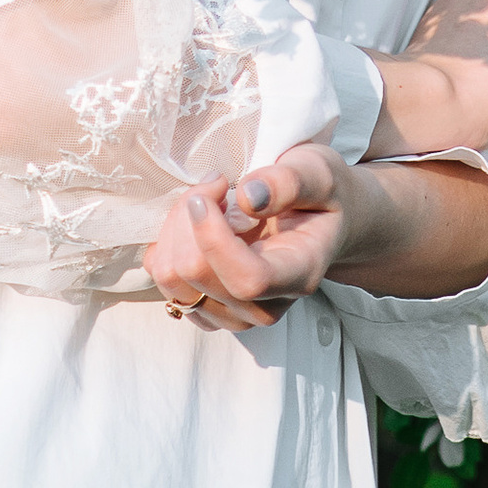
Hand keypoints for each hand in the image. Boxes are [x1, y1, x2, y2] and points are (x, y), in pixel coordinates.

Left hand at [147, 142, 346, 332]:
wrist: (321, 222)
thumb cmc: (321, 195)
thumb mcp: (318, 172)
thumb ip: (289, 182)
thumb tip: (248, 198)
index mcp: (299, 274)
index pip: (247, 279)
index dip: (214, 239)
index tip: (208, 193)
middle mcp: (265, 307)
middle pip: (199, 277)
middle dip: (189, 219)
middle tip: (215, 182)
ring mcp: (234, 314)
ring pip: (174, 282)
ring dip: (176, 230)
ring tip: (206, 200)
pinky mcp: (209, 309)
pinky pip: (166, 284)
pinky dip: (168, 246)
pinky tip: (193, 224)